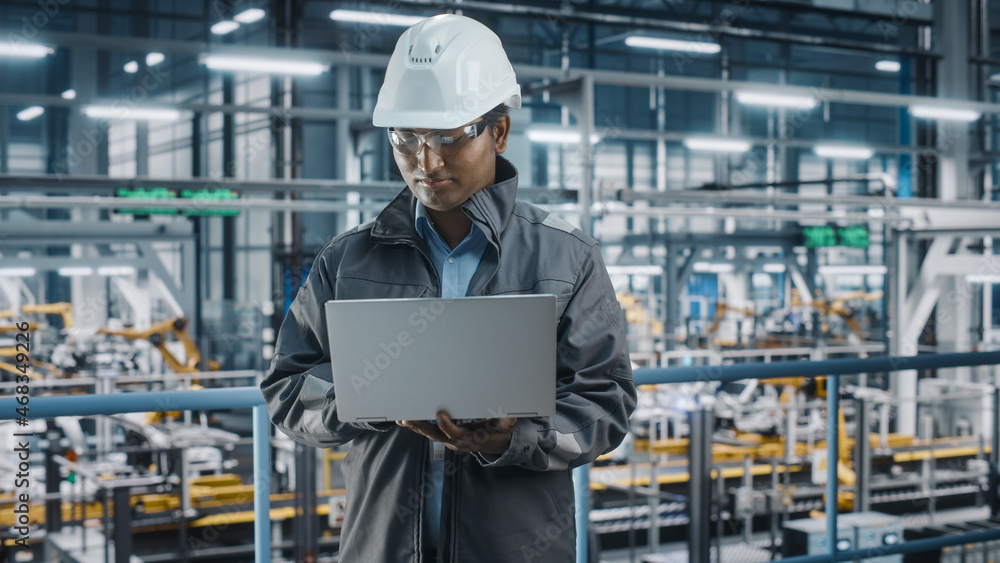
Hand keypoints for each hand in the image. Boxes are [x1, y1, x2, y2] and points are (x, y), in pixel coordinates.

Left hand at [397, 411, 516, 454]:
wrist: (496, 445)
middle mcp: (456, 441)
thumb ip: (506, 423)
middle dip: (421, 426)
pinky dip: (416, 426)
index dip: (447, 425)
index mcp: (470, 439)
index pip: (455, 434)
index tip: (440, 414)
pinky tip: (404, 420)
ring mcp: (448, 440)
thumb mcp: (506, 428)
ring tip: (401, 418)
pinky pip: (428, 432)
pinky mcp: (444, 437)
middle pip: (436, 435)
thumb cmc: (499, 433)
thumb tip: (510, 418)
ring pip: (429, 433)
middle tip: (408, 418)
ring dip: (415, 426)